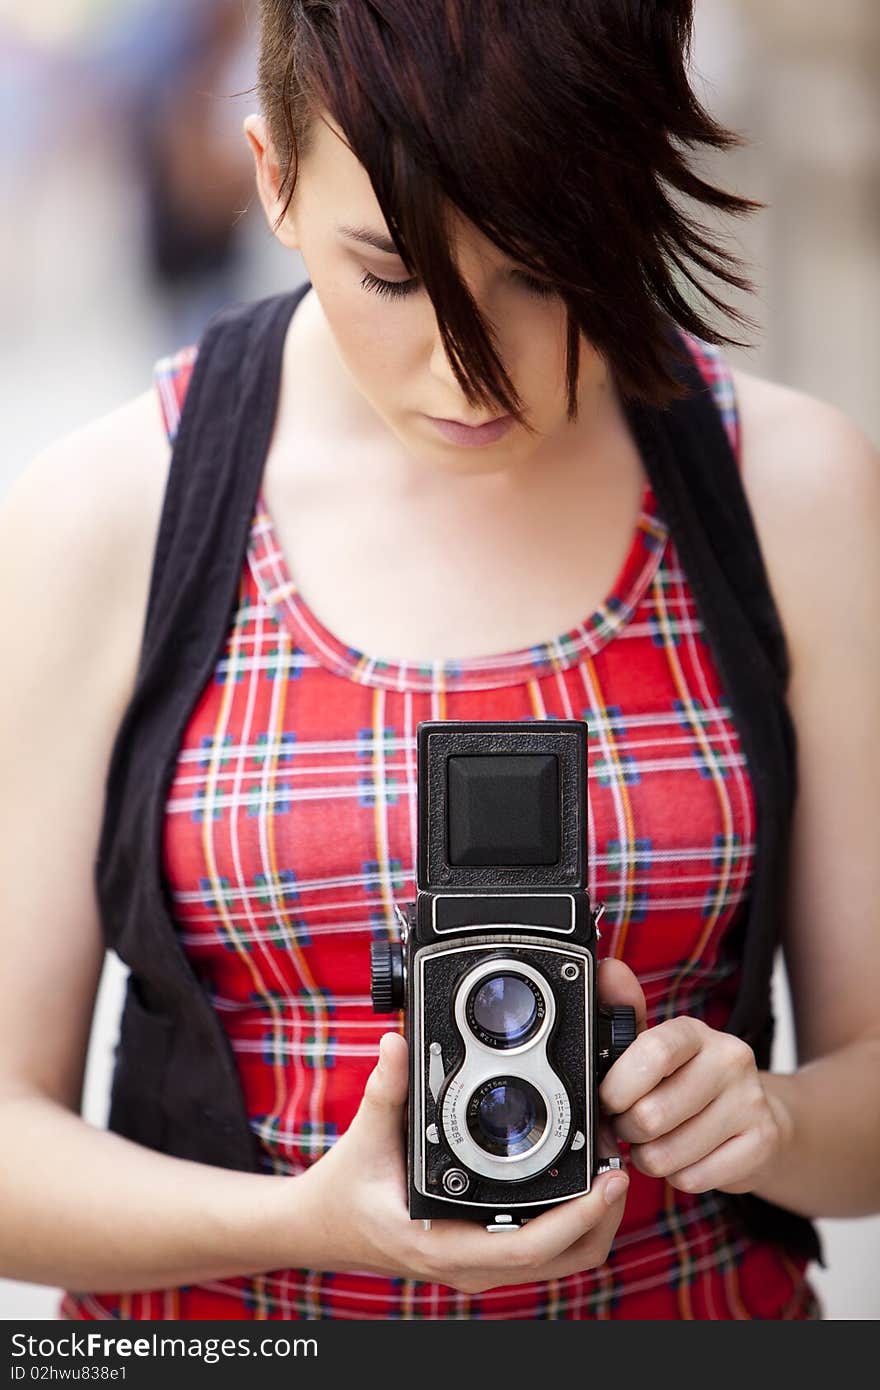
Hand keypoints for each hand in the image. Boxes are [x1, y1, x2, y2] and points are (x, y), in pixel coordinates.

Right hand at [286, 1030, 631, 1294]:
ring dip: (592, 1223)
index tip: (609, 1179)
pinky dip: (571, 1225)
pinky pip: (543, 1253)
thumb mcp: (364, 1137)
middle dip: (602, 1219)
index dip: (578, 1217)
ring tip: (607, 1171)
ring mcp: (479, 1266)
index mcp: (443, 1244)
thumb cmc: (345, 1192)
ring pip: (559, 1262)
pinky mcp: (484, 1255)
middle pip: (563, 1262)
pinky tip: (578, 1186)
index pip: (529, 1248)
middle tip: (618, 1165)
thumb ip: (386, 1089)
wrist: (323, 1229)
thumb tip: (398, 1042)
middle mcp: (469, 1265)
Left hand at [598, 1010, 789, 1195]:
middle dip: (626, 1131)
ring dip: (649, 1158)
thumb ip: (624, 1014)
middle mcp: (729, 1060)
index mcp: (694, 1032)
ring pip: (667, 1154)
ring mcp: (750, 1102)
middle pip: (651, 1115)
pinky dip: (678, 1176)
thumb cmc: (690, 1081)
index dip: (618, 1087)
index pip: (651, 1053)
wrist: (758, 1117)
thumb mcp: (656, 1049)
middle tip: (629, 1127)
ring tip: (657, 1143)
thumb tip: (607, 969)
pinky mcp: (762, 1143)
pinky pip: (693, 1178)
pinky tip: (687, 1158)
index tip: (607, 1101)